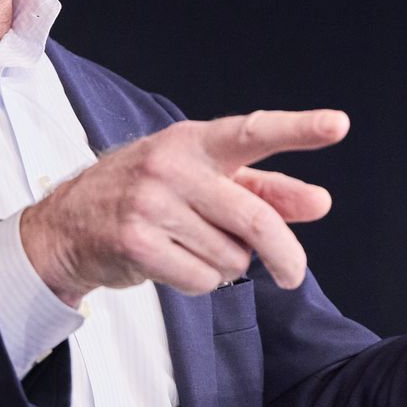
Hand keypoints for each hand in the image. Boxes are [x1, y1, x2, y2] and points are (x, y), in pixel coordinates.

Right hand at [19, 109, 345, 302]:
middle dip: (282, 253)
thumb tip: (318, 203)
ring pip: (230, 257)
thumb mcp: (204, 181)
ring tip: (190, 246)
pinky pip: (202, 280)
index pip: (253, 131)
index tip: (338, 124)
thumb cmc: (147, 197)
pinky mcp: (136, 243)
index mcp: (194, 141)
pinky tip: (173, 263)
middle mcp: (171, 166)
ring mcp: (149, 204)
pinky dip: (199, 282)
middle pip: (254, 218)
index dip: (298, 128)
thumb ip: (264, 192)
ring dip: (225, 265)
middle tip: (293, 273)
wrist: (68, 225)